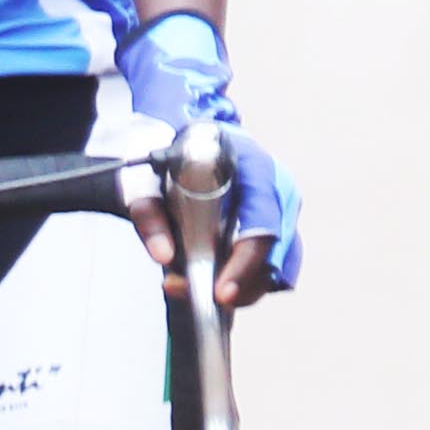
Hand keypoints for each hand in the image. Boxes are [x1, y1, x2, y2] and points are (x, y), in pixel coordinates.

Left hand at [119, 13, 297, 305]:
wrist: (190, 138)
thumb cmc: (174, 153)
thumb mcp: (147, 176)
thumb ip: (149, 213)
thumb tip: (164, 256)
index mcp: (255, 166)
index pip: (264, 221)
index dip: (247, 262)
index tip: (221, 292)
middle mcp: (278, 190)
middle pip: (277, 253)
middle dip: (241, 285)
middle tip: (188, 291)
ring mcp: (281, 211)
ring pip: (278, 267)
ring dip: (240, 287)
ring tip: (184, 283)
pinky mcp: (275, 229)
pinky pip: (272, 267)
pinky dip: (244, 283)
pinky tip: (208, 280)